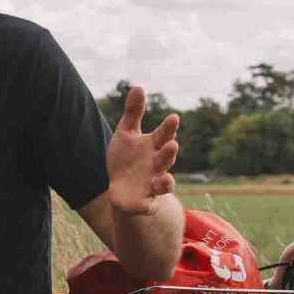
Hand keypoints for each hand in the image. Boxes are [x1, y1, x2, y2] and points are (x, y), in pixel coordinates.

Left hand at [105, 86, 179, 216]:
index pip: (163, 135)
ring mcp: (152, 184)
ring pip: (164, 184)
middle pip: (166, 159)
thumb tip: (138, 86)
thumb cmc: (127, 158)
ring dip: (166, 182)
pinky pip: (148, 206)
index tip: (173, 117)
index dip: (168, 128)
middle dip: (169, 152)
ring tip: (166, 179)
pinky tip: (148, 206)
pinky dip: (149, 206)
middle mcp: (156, 166)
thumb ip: (133, 113)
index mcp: (153, 147)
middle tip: (172, 144)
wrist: (121, 188)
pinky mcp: (144, 202)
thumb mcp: (126, 133)